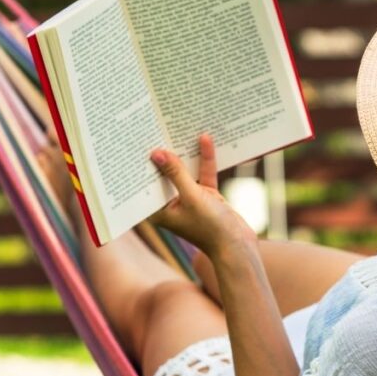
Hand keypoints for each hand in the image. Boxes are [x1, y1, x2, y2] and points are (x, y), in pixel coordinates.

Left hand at [149, 134, 255, 256]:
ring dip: (186, 154)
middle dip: (165, 154)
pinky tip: (205, 140)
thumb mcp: (192, 197)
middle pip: (166, 174)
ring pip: (186, 172)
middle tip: (156, 128)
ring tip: (180, 129)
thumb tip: (157, 153)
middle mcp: (172, 205)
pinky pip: (203, 174)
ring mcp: (190, 200)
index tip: (138, 141)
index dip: (142, 163)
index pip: (146, 183)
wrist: (239, 247)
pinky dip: (205, 160)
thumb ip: (176, 174)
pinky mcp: (208, 197)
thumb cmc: (211, 228)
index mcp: (159, 211)